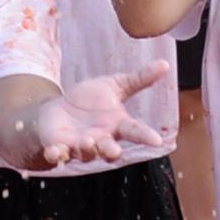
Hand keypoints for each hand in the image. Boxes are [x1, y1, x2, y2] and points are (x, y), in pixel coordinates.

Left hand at [26, 65, 171, 169]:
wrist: (59, 109)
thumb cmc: (90, 100)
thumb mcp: (115, 85)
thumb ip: (139, 79)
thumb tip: (165, 64)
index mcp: (117, 125)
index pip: (134, 131)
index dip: (145, 136)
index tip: (156, 141)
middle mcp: (101, 139)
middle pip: (109, 149)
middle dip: (111, 150)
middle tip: (114, 150)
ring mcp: (80, 146)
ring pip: (86, 152)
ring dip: (87, 148)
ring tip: (87, 141)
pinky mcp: (60, 147)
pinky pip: (58, 154)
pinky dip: (56, 155)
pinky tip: (54, 153)